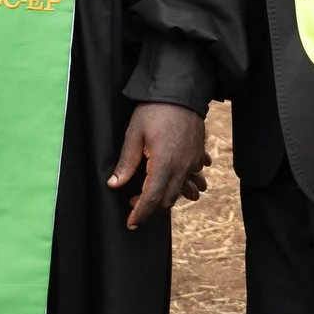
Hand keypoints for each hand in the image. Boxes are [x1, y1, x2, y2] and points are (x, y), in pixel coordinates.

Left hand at [109, 103, 206, 228]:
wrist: (182, 90)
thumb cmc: (155, 109)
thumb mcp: (134, 133)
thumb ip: (126, 162)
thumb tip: (114, 184)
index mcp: (164, 164)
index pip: (151, 199)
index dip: (140, 214)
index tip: (131, 222)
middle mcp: (182, 167)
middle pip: (167, 200)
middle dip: (150, 207)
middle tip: (134, 199)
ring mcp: (193, 161)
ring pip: (181, 190)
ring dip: (166, 196)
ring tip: (151, 190)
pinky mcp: (199, 154)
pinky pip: (191, 176)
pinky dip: (181, 182)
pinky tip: (171, 176)